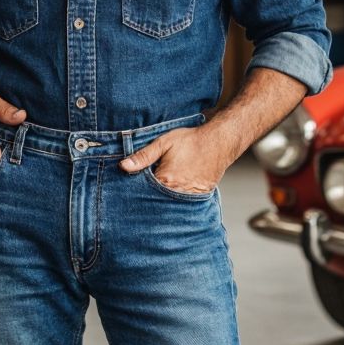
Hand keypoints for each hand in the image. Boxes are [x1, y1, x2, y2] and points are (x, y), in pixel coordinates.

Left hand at [117, 126, 236, 194]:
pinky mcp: (200, 196)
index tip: (131, 191)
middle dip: (150, 198)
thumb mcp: (163, 143)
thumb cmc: (191, 140)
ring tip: (162, 194)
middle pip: (157, 201)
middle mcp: (177, 192)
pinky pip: (185, 203)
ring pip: (171, 203)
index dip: (137, 191)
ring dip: (165, 200)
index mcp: (165, 180)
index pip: (144, 193)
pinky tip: (175, 193)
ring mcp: (190, 196)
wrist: (219, 142)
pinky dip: (178, 199)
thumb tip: (123, 166)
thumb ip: (143, 156)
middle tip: (145, 195)